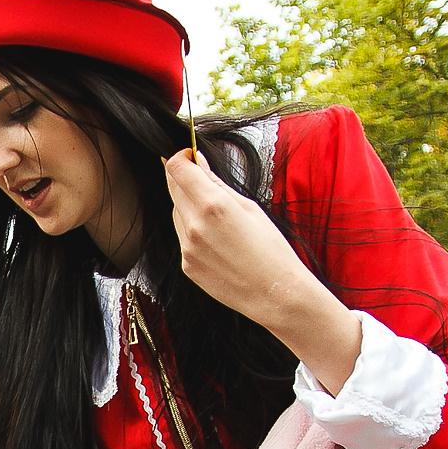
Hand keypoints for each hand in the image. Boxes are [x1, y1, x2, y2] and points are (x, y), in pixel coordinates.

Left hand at [165, 150, 360, 393]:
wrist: (275, 293)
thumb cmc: (270, 248)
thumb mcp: (249, 206)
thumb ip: (217, 184)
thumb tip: (197, 161)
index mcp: (212, 205)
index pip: (177, 168)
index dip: (181, 156)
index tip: (191, 156)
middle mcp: (193, 225)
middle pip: (172, 188)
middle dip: (184, 178)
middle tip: (202, 178)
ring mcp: (186, 247)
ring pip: (176, 213)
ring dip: (189, 206)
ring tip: (219, 218)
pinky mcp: (186, 265)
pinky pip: (182, 237)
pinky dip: (192, 230)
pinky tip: (218, 240)